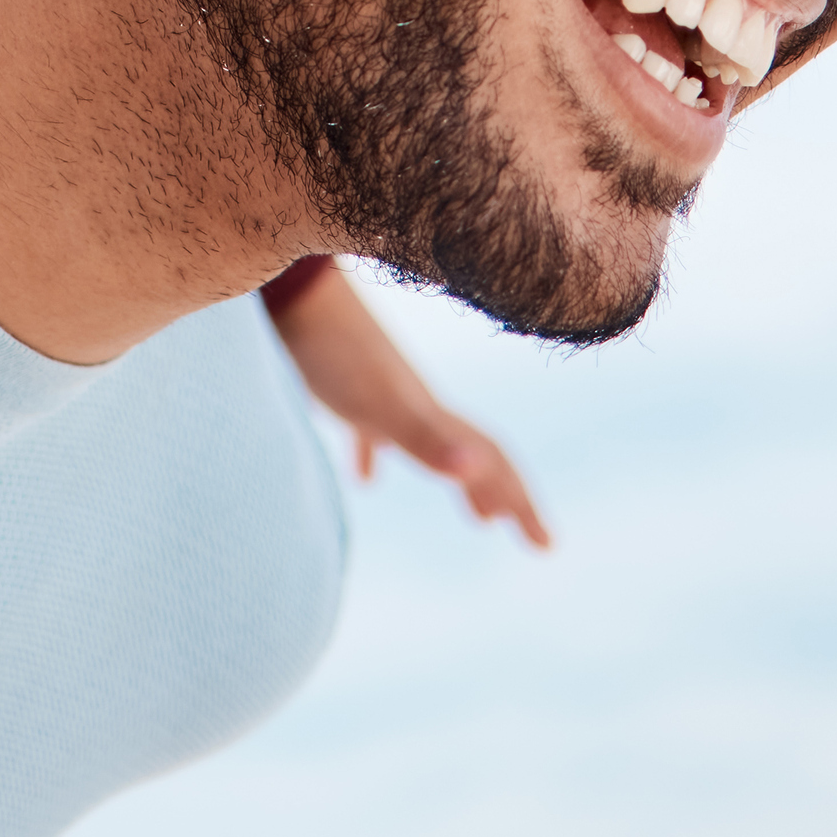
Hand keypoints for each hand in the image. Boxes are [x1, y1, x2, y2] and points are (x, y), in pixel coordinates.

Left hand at [267, 261, 552, 550]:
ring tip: (476, 516)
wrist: (289, 289)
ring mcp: (377, 394)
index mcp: (431, 412)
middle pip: (474, 454)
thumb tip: (476, 470)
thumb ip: (426, 438)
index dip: (520, 503)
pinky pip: (367, 432)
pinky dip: (373, 456)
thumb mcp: (378, 405)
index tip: (547, 548)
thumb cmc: (330, 350)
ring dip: (460, 479)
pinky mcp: (337, 391)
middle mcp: (415, 403)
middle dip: (505, 496)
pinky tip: (365, 476)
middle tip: (532, 540)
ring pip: (432, 444)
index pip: (491, 460)